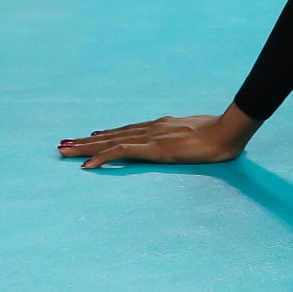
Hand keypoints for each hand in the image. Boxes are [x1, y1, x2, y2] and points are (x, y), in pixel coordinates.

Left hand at [57, 112, 249, 168]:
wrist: (228, 131)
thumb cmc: (221, 134)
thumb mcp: (200, 135)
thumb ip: (188, 138)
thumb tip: (188, 142)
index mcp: (162, 127)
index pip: (127, 131)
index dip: (107, 135)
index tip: (90, 137)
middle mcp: (152, 129)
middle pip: (112, 135)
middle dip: (87, 141)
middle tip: (63, 144)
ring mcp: (151, 137)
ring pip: (110, 141)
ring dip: (85, 147)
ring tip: (64, 150)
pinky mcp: (154, 149)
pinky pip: (122, 153)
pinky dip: (102, 157)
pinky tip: (86, 164)